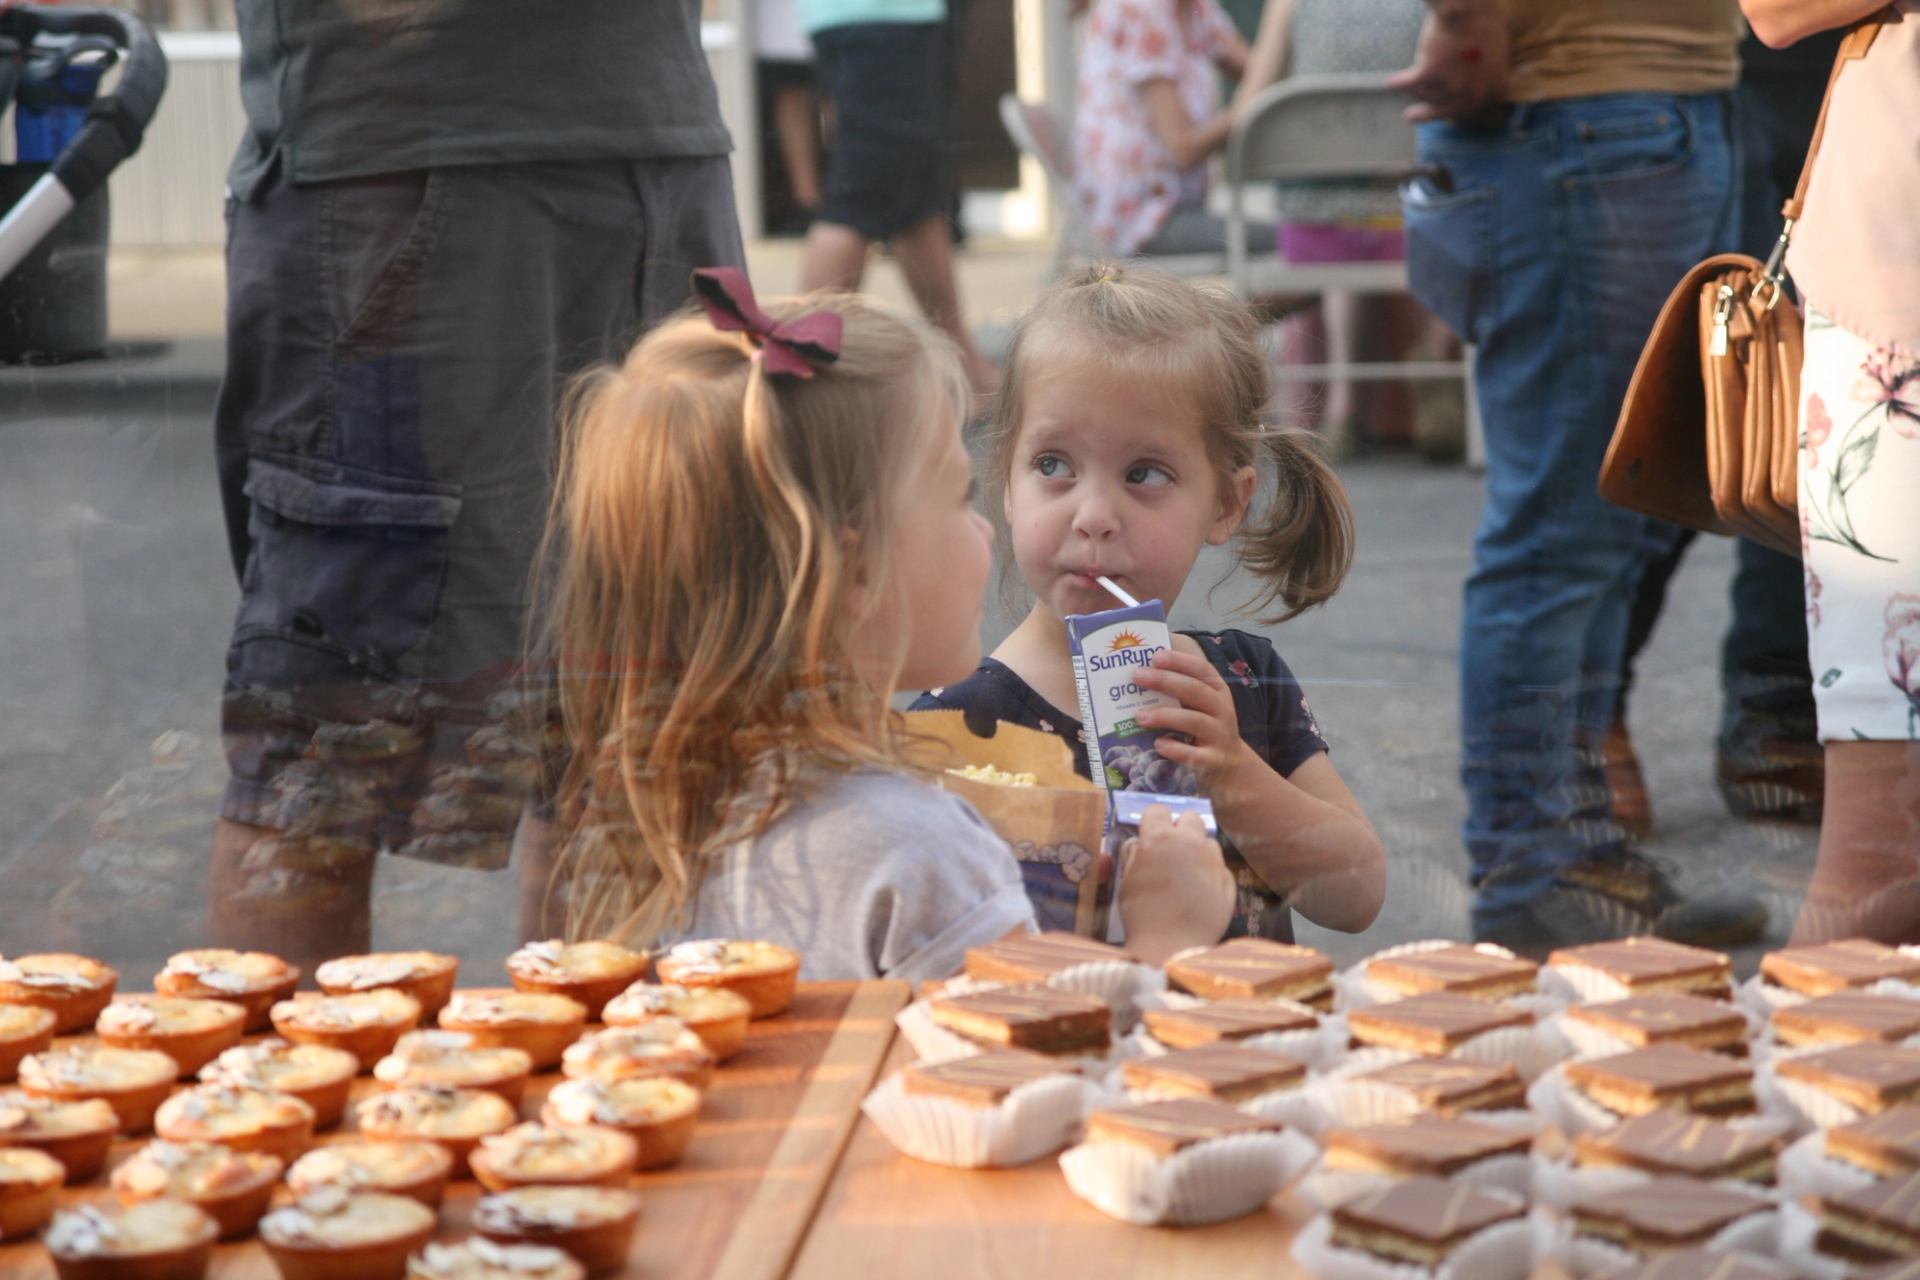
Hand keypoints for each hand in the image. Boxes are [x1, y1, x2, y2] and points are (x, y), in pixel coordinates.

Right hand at [1117, 804, 1235, 963]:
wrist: (1172, 947)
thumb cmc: (1142, 915)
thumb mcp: (1127, 882)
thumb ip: (1135, 856)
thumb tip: (1141, 844)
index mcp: (1159, 839)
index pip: (1158, 810)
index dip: (1153, 822)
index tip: (1150, 835)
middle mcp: (1190, 843)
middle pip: (1190, 817)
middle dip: (1180, 829)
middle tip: (1172, 850)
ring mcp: (1213, 861)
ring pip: (1208, 841)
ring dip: (1198, 850)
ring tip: (1188, 873)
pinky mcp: (1229, 880)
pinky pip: (1220, 867)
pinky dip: (1211, 874)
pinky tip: (1201, 893)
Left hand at [1134, 647, 1260, 792]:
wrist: (1231, 765)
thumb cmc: (1206, 727)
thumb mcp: (1201, 705)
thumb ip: (1179, 690)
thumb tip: (1141, 673)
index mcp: (1217, 691)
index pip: (1202, 670)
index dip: (1180, 661)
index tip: (1156, 656)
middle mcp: (1222, 710)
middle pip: (1195, 690)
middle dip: (1165, 681)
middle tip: (1138, 676)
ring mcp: (1219, 736)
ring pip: (1194, 721)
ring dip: (1165, 716)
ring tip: (1140, 716)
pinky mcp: (1212, 761)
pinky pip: (1193, 754)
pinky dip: (1175, 749)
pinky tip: (1159, 744)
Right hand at [1386, 3, 1508, 123]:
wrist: (1469, 8)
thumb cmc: (1487, 22)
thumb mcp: (1498, 51)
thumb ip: (1489, 72)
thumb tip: (1475, 78)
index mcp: (1494, 89)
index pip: (1470, 110)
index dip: (1452, 112)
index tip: (1443, 115)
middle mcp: (1472, 94)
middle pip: (1446, 110)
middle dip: (1427, 114)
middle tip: (1411, 115)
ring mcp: (1450, 86)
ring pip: (1427, 94)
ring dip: (1414, 92)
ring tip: (1405, 91)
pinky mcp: (1429, 74)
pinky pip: (1409, 82)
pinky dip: (1399, 82)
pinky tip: (1391, 83)